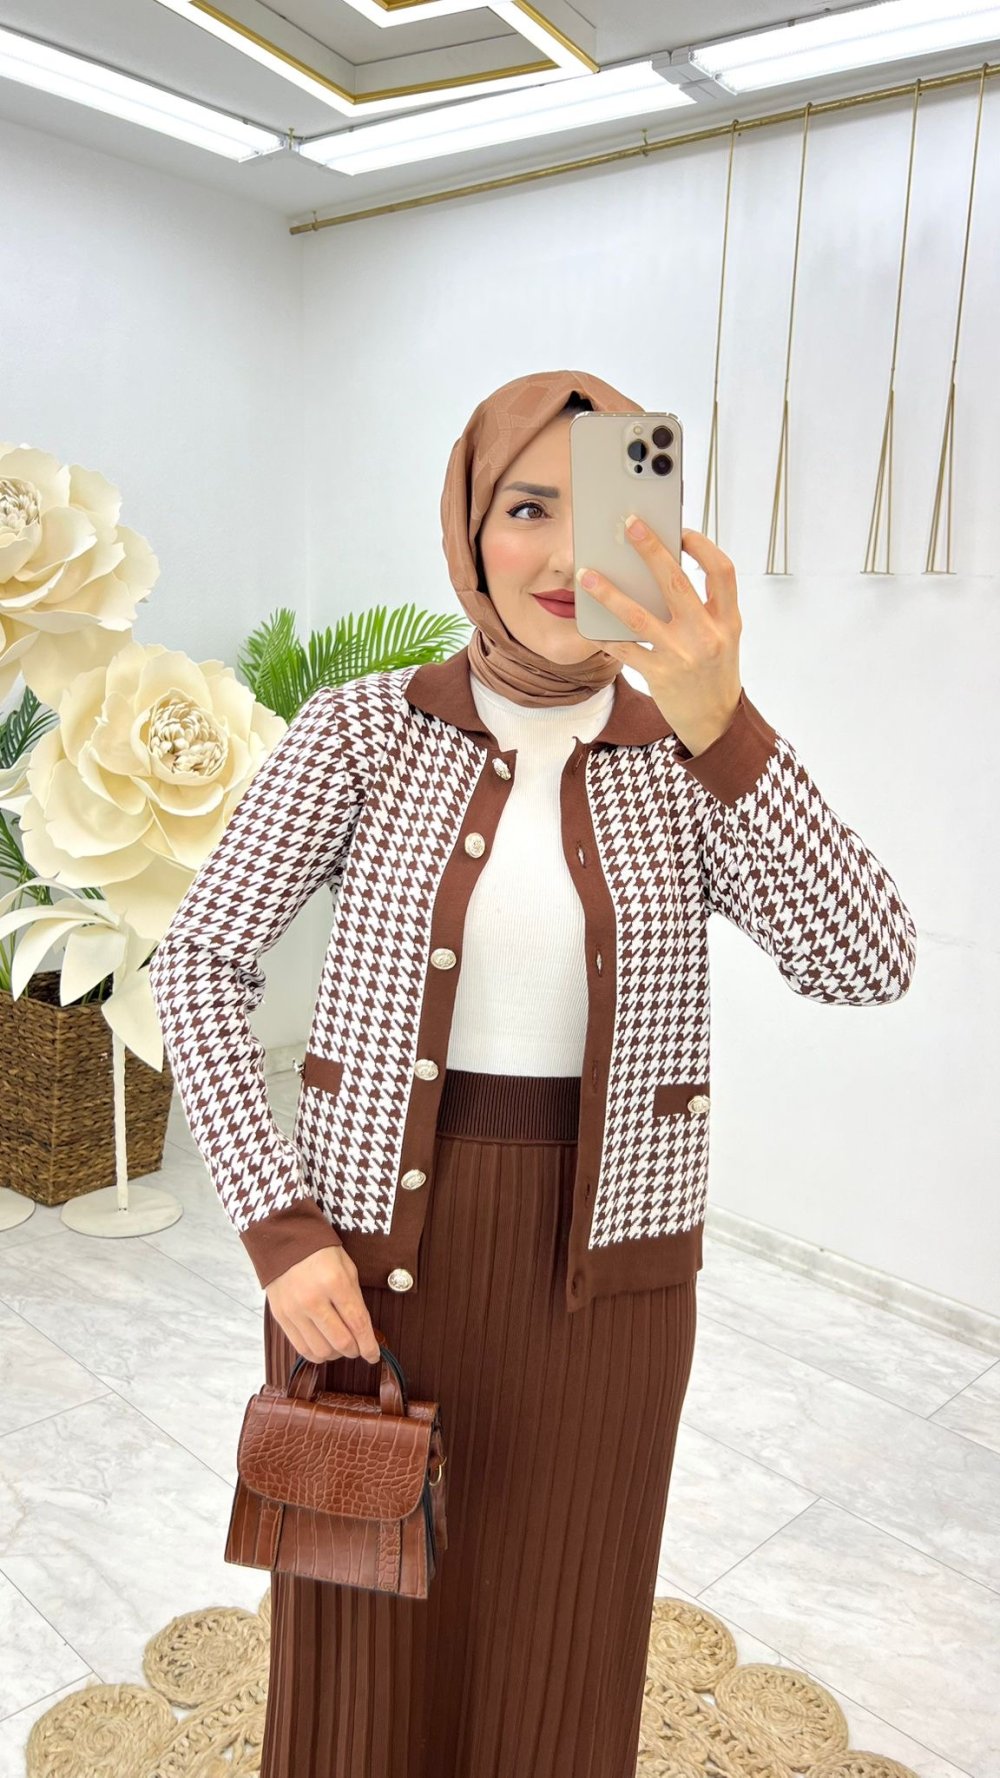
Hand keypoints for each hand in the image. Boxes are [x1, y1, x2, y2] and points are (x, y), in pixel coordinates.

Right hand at [265, 1246, 381, 1363]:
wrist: (285, 1241)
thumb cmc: (321, 1253)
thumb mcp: (347, 1269)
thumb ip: (356, 1300)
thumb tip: (364, 1331)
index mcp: (335, 1282)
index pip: (357, 1323)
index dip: (369, 1345)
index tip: (374, 1355)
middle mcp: (313, 1299)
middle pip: (341, 1341)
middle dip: (355, 1350)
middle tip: (359, 1348)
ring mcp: (294, 1309)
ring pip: (321, 1350)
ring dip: (336, 1354)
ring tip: (339, 1345)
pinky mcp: (280, 1316)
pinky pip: (301, 1347)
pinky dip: (316, 1353)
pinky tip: (323, 1346)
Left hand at [577, 521, 742, 755]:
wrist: (715, 721)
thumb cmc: (715, 672)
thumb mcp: (722, 636)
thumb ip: (703, 606)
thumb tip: (663, 568)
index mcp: (728, 620)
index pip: (722, 572)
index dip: (703, 547)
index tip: (681, 531)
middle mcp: (707, 635)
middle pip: (677, 582)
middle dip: (652, 550)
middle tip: (630, 525)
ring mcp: (682, 655)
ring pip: (639, 616)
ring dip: (609, 593)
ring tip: (587, 576)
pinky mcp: (660, 675)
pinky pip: (625, 649)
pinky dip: (604, 635)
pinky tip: (586, 623)